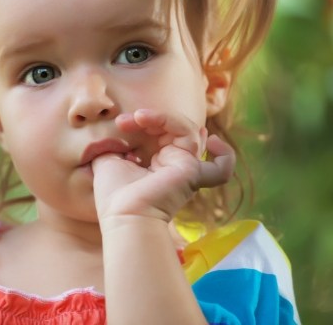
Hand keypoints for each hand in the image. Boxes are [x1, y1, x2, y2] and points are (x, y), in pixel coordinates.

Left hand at [92, 109, 234, 222]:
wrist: (123, 214)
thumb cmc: (114, 195)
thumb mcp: (109, 160)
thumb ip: (114, 145)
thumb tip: (115, 133)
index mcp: (157, 165)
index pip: (163, 134)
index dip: (145, 122)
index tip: (121, 123)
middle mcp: (174, 167)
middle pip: (176, 130)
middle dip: (152, 119)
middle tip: (126, 121)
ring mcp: (186, 169)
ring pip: (189, 132)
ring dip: (164, 118)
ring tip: (140, 117)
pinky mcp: (192, 172)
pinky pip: (221, 166)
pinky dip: (224, 152)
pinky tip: (208, 137)